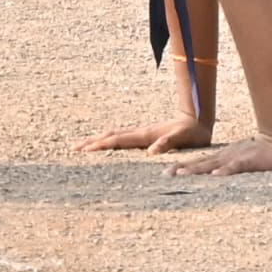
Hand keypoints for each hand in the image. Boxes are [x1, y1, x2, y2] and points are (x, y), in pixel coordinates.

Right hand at [80, 112, 212, 153]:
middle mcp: (140, 133)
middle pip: (110, 136)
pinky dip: (111, 141)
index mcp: (145, 135)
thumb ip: (167, 143)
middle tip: (74, 148)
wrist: (197, 119)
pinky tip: (108, 146)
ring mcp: (142, 133)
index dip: (100, 145)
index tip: (84, 150)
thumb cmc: (192, 132)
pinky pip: (123, 138)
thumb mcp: (183, 139)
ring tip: (85, 146)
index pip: (117, 140)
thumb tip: (151, 152)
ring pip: (115, 136)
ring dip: (99, 140)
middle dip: (92, 142)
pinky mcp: (146, 136)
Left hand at [172, 133, 271, 176]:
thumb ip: (225, 167)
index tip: (166, 173)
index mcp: (221, 158)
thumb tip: (211, 175)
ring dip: (197, 170)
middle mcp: (224, 158)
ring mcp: (235, 158)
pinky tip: (216, 175)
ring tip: (182, 175)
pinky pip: (235, 167)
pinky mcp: (248, 161)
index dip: (182, 167)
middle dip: (183, 169)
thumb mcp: (236, 159)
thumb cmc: (256, 153)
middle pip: (200, 164)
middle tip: (166, 174)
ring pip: (212, 164)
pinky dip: (225, 171)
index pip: (198, 163)